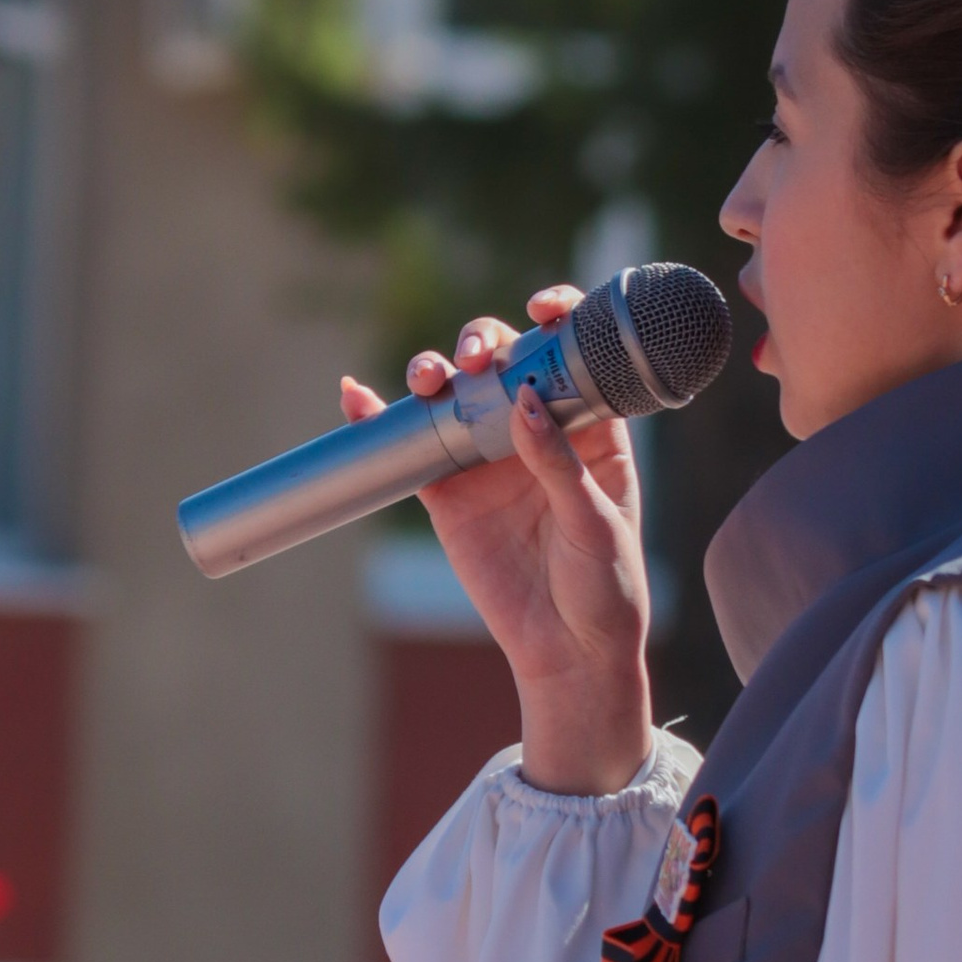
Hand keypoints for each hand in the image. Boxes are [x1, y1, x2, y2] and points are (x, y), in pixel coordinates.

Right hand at [340, 289, 652, 794]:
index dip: (558, 318)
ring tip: (430, 380)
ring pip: (453, 392)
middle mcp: (535, 429)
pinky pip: (410, 444)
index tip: (543, 310)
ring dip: (434, 370)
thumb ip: (559, 462)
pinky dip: (379, 417)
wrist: (566, 650)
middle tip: (477, 361)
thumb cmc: (604, 585)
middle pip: (503, 361)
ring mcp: (487, 455)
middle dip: (484, 343)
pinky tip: (357, 398)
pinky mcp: (447, 489)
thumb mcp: (595, 522)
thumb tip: (525, 400)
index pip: (572, 353)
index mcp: (589, 426)